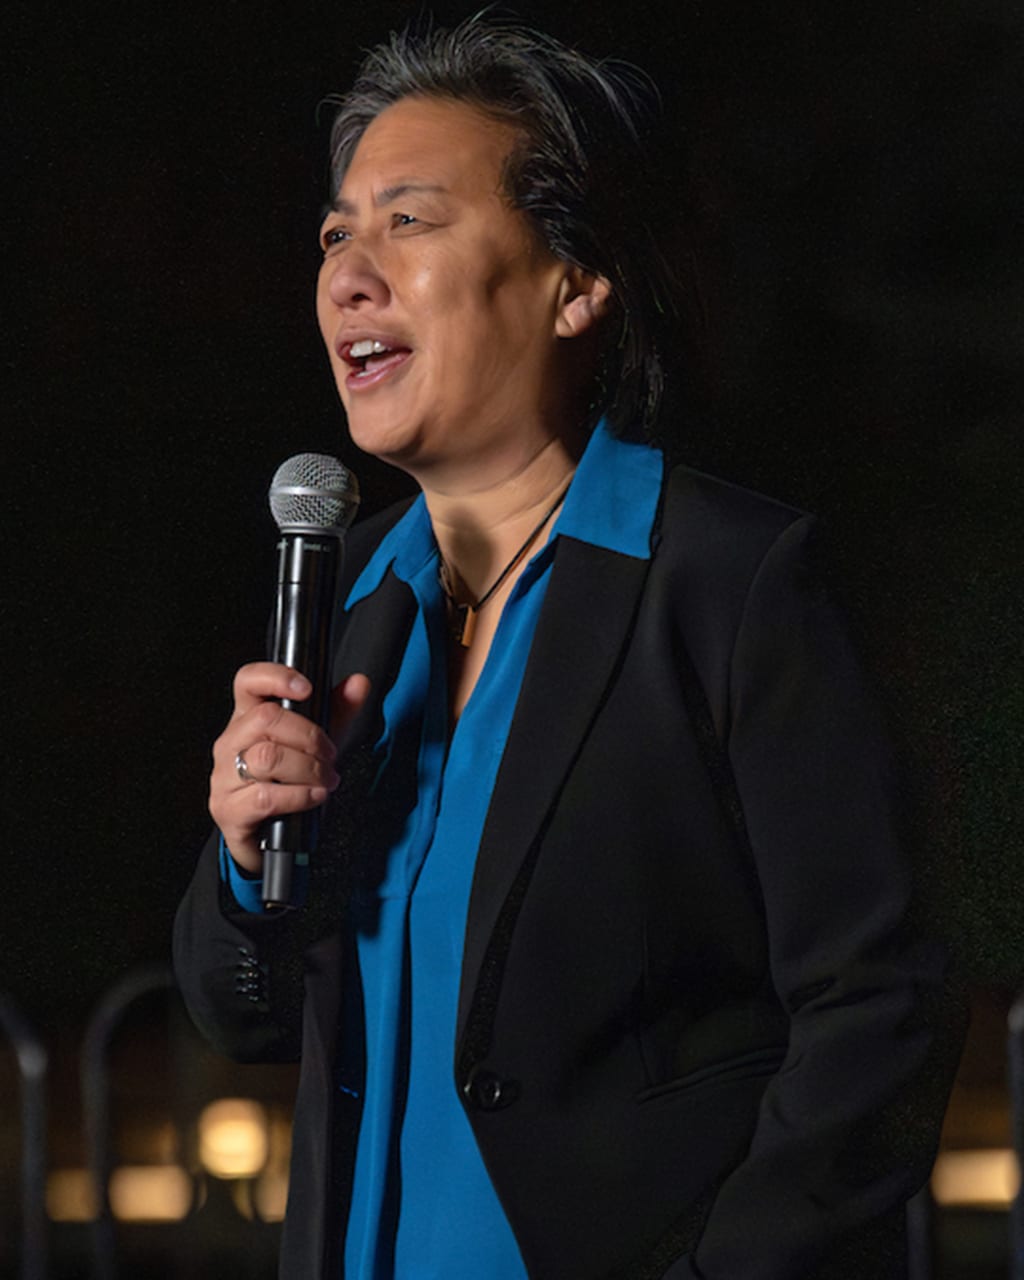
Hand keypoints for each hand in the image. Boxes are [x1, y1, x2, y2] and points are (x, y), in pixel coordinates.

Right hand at [209, 663, 369, 873]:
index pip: (248, 681)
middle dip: (310, 737)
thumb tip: (359, 683)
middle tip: (330, 756)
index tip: (307, 689)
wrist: (267, 838)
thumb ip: (338, 712)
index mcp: (248, 717)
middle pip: (266, 718)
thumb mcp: (316, 744)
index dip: (276, 677)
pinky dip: (299, 795)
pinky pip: (265, 796)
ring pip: (267, 756)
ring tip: (326, 780)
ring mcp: (224, 775)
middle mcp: (230, 741)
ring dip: (308, 769)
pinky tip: (314, 796)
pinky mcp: (228, 809)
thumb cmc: (288, 783)